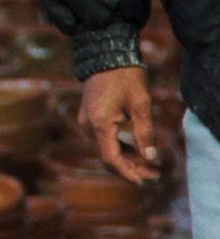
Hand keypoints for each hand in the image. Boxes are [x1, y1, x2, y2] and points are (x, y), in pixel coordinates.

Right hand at [78, 66, 160, 186]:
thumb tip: (151, 159)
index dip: (128, 173)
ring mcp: (85, 122)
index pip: (111, 158)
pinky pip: (103, 141)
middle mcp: (87, 126)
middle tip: (154, 177)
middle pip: (106, 158)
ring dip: (126, 161)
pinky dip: (119, 149)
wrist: (105, 56)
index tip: (145, 182)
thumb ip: (145, 133)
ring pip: (104, 151)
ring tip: (150, 167)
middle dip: (130, 170)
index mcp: (98, 123)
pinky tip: (137, 152)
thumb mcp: (141, 104)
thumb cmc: (125, 77)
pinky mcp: (89, 119)